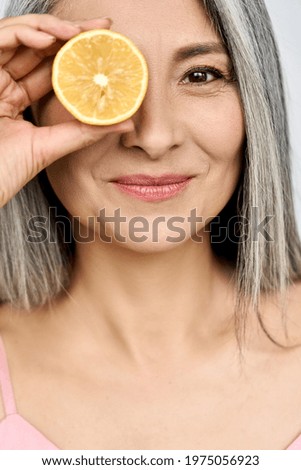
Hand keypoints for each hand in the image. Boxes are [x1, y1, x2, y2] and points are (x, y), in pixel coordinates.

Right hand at [0, 14, 133, 207]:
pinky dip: (27, 33)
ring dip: (53, 28)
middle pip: (39, 45)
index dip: (76, 53)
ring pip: (22, 35)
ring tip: (81, 32)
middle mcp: (3, 81)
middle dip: (72, 32)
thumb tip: (126, 124)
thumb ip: (84, 132)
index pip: (50, 66)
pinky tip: (51, 39)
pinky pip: (2, 38)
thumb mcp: (51, 146)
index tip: (105, 46)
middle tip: (102, 28)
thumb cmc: (5, 171)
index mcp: (17, 98)